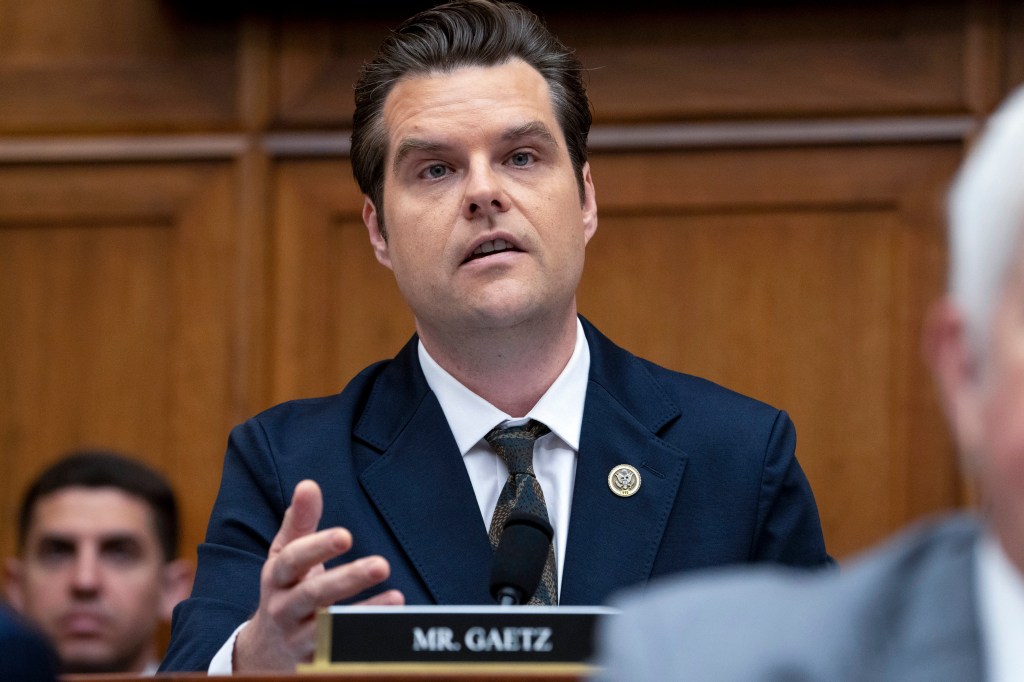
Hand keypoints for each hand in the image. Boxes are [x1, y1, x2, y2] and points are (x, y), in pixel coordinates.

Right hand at [233, 479, 404, 670]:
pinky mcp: (315, 661)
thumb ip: (300, 522)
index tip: (345, 535)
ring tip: (396, 595)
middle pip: (313, 595)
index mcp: (276, 578)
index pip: (292, 561)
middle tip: (381, 565)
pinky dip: (367, 636)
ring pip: (329, 628)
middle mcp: (284, 608)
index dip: (316, 548)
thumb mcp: (285, 556)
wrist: (264, 652)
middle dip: (347, 580)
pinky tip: (393, 618)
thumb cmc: (284, 590)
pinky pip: (342, 650)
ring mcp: (299, 639)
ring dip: (364, 613)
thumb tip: (308, 485)